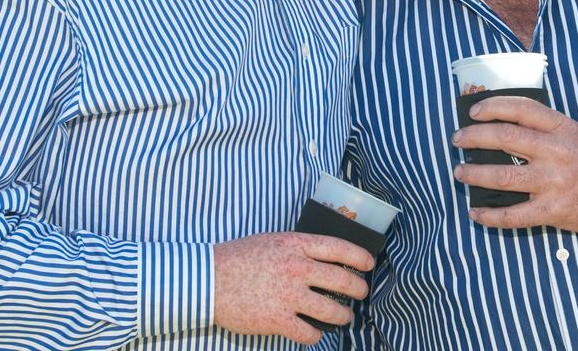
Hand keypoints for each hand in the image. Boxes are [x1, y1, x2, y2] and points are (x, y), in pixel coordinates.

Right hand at [212, 232, 373, 344]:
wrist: (207, 280)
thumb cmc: (237, 258)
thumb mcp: (272, 242)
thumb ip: (297, 249)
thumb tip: (322, 259)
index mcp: (296, 245)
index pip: (340, 248)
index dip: (360, 257)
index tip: (369, 265)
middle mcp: (298, 269)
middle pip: (343, 281)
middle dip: (359, 290)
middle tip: (362, 294)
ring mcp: (289, 296)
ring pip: (332, 311)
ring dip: (343, 317)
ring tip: (344, 318)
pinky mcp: (278, 320)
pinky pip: (309, 333)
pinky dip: (315, 336)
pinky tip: (314, 333)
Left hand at [452, 96, 577, 231]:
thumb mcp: (575, 134)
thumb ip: (544, 128)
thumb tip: (501, 125)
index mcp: (561, 128)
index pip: (520, 108)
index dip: (492, 106)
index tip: (473, 112)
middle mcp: (555, 151)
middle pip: (504, 138)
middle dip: (474, 137)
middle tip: (458, 140)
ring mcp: (553, 182)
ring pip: (502, 175)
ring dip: (474, 174)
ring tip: (459, 173)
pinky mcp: (552, 211)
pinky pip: (513, 215)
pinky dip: (489, 216)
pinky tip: (475, 212)